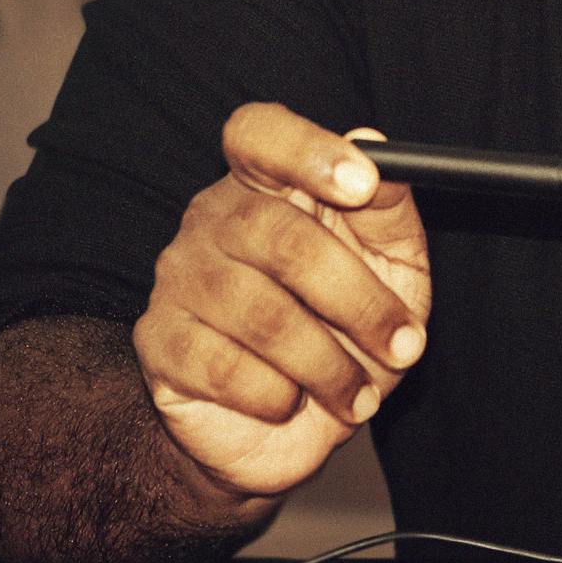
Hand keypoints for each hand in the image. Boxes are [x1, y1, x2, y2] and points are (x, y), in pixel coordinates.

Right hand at [133, 103, 430, 500]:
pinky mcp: (157, 340)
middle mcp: (212, 217)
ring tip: (358, 393)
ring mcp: (176, 276)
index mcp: (265, 182)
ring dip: (328, 365)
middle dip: (356, 301)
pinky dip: (277, 396)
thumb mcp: (391, 266)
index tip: (365, 183)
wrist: (288, 428)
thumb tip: (373, 142)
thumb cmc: (344, 330)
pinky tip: (291, 401)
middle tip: (403, 344)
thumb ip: (387, 208)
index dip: (306, 150)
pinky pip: (225, 368)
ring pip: (260, 314)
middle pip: (278, 236)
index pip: (259, 134)